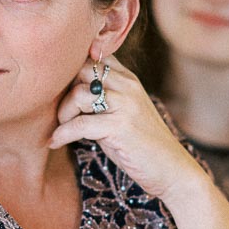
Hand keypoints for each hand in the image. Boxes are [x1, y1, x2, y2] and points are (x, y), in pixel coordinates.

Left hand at [50, 57, 205, 204]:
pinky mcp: (120, 126)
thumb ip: (102, 98)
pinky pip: (80, 123)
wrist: (172, 170)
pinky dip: (62, 133)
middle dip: (64, 91)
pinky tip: (56, 142)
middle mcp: (128, 86)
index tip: (63, 91)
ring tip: (63, 129)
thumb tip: (66, 92)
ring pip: (78, 94)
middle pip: (81, 70)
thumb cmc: (141, 146)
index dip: (73, 71)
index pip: (94, 58)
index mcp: (129, 80)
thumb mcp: (123, 113)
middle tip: (63, 113)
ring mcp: (126, 104)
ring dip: (63, 114)